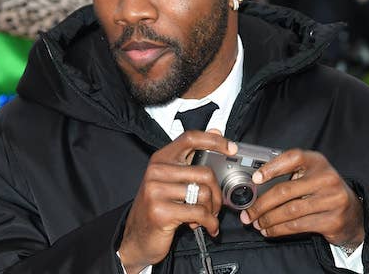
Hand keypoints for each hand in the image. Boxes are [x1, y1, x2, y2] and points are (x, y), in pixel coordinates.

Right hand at [117, 130, 237, 273]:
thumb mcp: (171, 180)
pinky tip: (208, 227)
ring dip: (212, 210)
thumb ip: (192, 158)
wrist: (136, 237)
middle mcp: (156, 171)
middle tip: (215, 206)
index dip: (214, 141)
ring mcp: (156, 191)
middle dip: (217, 194)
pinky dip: (210, 223)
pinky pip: (199, 212)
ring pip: (204, 193)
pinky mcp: (161, 212)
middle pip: (205, 172)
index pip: (190, 139)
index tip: (231, 148)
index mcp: (161, 158)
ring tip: (206, 217)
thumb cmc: (158, 206)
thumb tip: (216, 131)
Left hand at [240, 149, 364, 249]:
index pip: (292, 158)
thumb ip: (290, 174)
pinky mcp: (332, 220)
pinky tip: (269, 230)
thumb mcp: (311, 174)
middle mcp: (327, 178)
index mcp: (317, 161)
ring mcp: (332, 200)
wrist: (352, 212)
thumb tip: (256, 185)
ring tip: (256, 223)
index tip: (255, 178)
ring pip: (289, 211)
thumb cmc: (322, 190)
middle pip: (285, 190)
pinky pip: (297, 226)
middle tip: (247, 213)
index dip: (272, 167)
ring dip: (268, 220)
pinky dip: (278, 230)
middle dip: (261, 204)